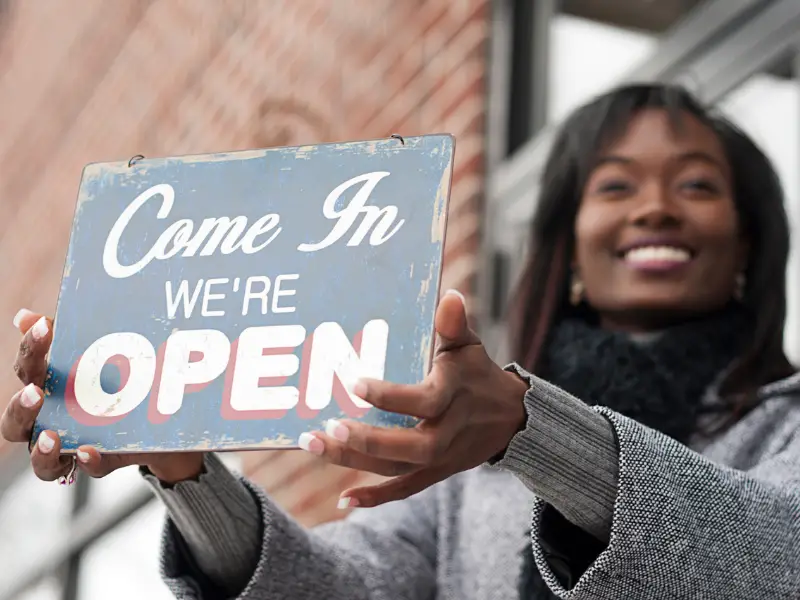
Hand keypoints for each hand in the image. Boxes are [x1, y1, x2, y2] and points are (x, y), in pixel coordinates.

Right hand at [0, 310, 203, 483]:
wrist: (161, 416)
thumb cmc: (114, 381)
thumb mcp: (97, 355)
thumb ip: (66, 335)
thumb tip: (25, 317)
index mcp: (45, 387)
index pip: (27, 369)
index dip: (31, 349)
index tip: (45, 328)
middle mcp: (47, 422)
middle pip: (14, 422)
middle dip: (21, 408)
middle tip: (35, 392)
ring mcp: (72, 446)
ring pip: (41, 459)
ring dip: (41, 449)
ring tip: (51, 436)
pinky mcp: (104, 460)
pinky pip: (91, 468)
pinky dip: (89, 462)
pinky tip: (90, 451)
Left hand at [299, 290, 528, 507]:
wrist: (510, 419)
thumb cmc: (479, 375)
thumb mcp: (470, 347)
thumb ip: (455, 325)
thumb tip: (449, 297)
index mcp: (454, 396)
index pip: (423, 401)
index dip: (389, 396)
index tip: (354, 384)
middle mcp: (448, 433)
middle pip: (410, 447)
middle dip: (367, 440)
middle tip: (328, 426)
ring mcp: (441, 458)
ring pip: (398, 468)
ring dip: (355, 461)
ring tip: (315, 445)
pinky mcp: (435, 473)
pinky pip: (405, 489)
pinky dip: (376, 497)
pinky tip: (345, 500)